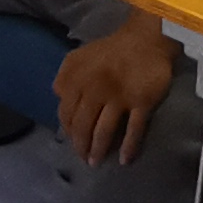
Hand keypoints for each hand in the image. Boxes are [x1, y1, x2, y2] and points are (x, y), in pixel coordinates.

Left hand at [49, 17, 179, 166]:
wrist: (145, 40)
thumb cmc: (111, 51)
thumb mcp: (79, 56)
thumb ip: (65, 75)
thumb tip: (57, 96)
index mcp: (78, 79)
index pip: (66, 113)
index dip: (68, 130)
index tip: (72, 140)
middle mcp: (95, 90)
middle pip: (83, 126)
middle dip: (80, 146)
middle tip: (83, 158)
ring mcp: (119, 97)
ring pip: (104, 131)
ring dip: (98, 150)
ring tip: (96, 162)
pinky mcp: (141, 102)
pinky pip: (134, 130)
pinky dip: (129, 147)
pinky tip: (124, 160)